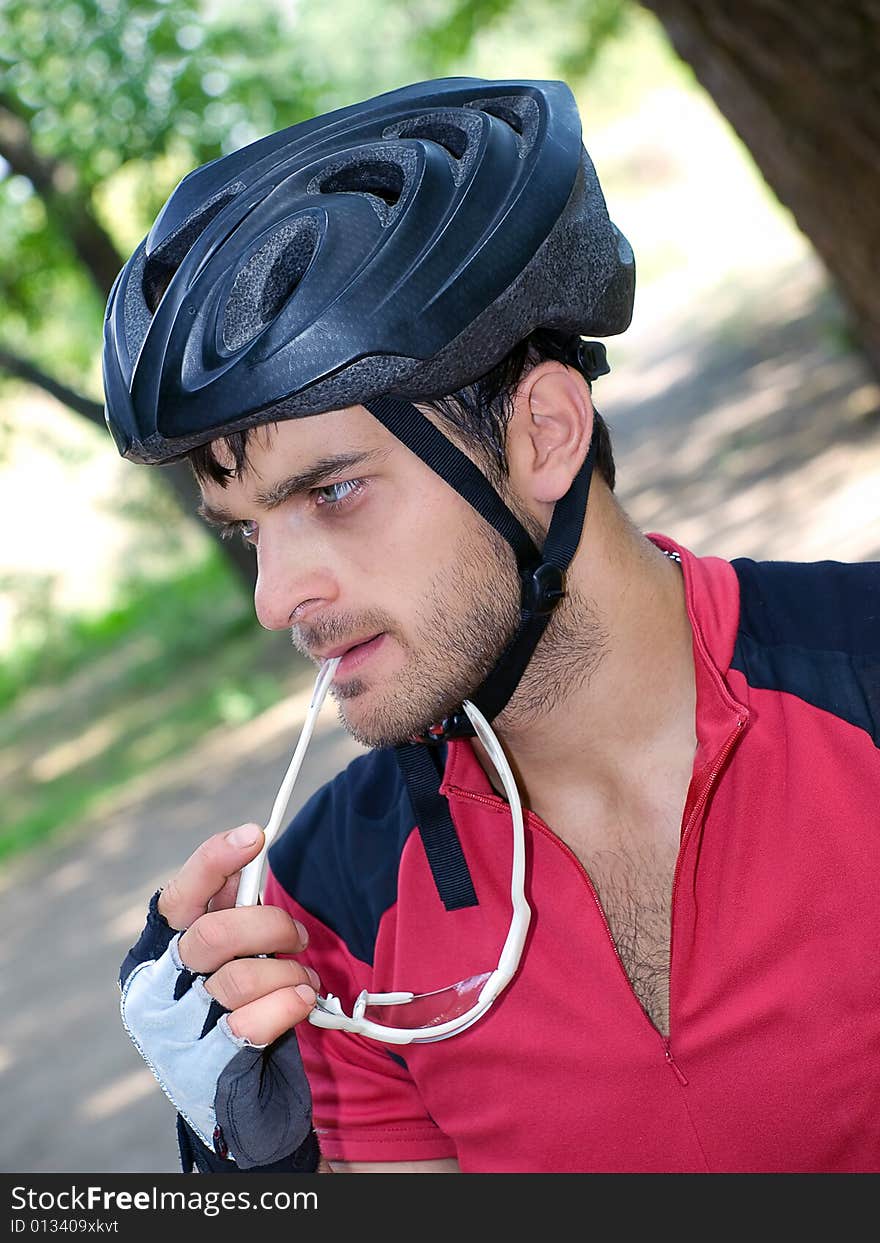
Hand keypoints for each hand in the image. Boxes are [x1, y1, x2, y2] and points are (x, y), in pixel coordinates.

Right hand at [119, 824, 318, 1169]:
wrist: (237, 1106)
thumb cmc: (235, 1014)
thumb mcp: (228, 956)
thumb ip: (231, 911)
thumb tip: (249, 848)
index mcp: (157, 953)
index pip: (178, 897)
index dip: (214, 862)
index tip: (255, 836)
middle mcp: (158, 990)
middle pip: (214, 934)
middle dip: (269, 925)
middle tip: (296, 936)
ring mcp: (178, 1031)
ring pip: (239, 978)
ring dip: (287, 972)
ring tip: (303, 980)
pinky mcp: (208, 1066)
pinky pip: (252, 1022)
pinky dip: (288, 1004)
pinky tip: (302, 1002)